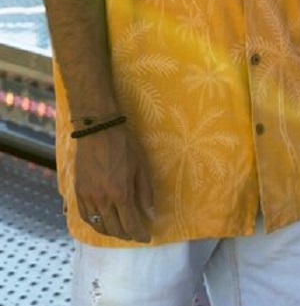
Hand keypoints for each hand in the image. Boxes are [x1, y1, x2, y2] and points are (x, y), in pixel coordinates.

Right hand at [74, 123, 154, 241]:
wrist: (98, 132)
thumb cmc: (124, 147)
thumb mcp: (141, 167)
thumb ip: (145, 193)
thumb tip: (150, 214)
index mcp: (120, 193)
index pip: (130, 223)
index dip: (139, 234)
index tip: (147, 238)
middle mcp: (102, 199)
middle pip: (114, 228)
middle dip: (127, 235)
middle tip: (136, 234)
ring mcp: (88, 197)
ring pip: (98, 225)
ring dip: (111, 232)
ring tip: (122, 231)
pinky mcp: (78, 193)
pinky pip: (85, 216)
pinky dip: (95, 224)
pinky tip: (103, 223)